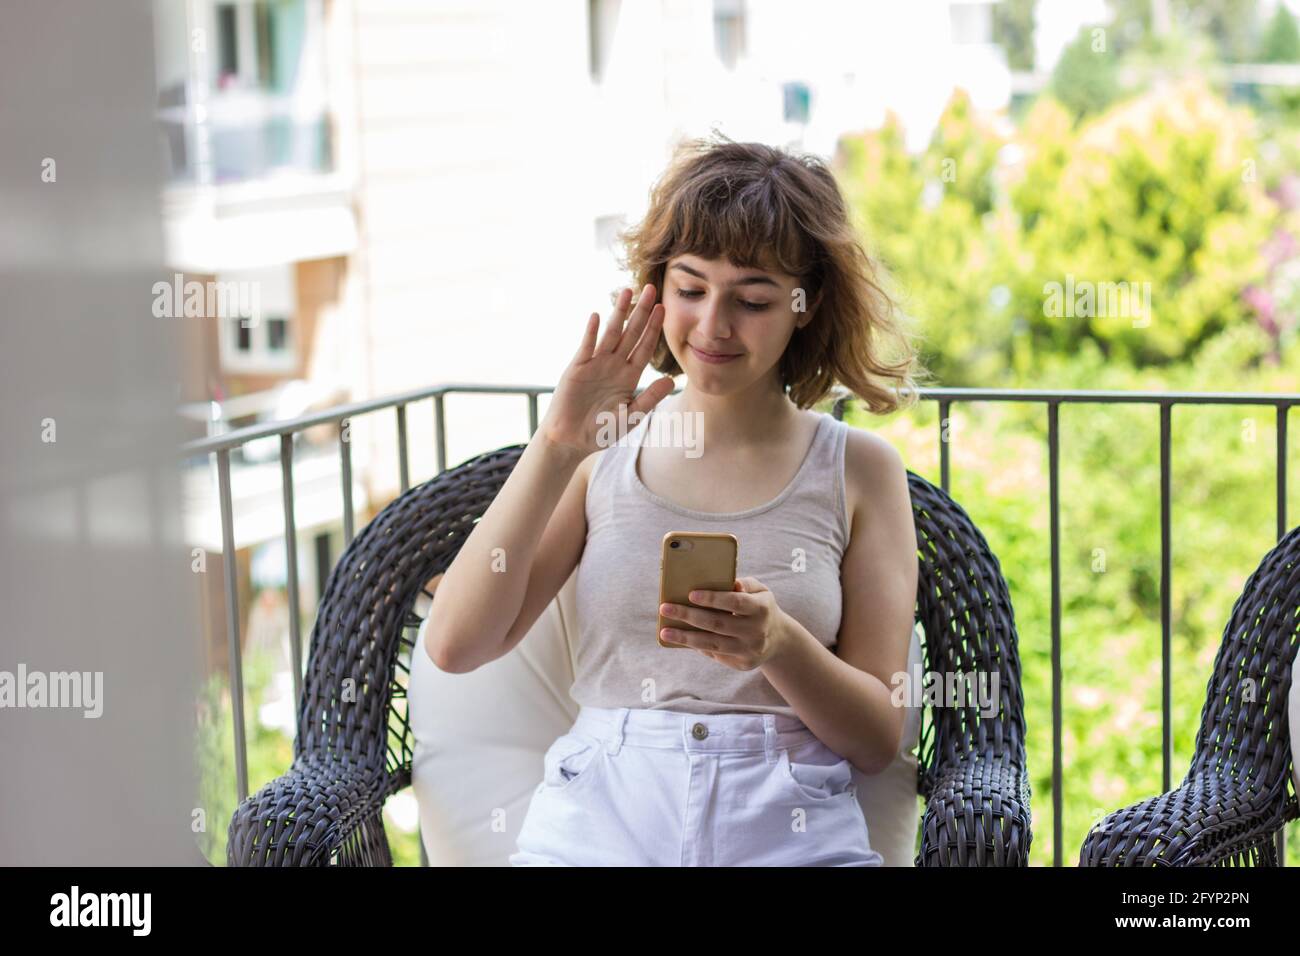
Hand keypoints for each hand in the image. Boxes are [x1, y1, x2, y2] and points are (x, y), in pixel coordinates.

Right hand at [539, 284, 675, 458]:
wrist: (571, 440)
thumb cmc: (601, 431)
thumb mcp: (631, 417)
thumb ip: (649, 398)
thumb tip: (670, 379)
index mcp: (630, 376)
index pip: (645, 346)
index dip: (654, 328)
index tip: (664, 309)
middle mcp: (614, 365)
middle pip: (631, 333)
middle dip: (641, 311)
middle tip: (652, 288)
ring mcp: (595, 364)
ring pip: (610, 334)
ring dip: (618, 313)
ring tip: (626, 292)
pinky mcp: (577, 368)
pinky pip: (586, 347)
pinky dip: (591, 333)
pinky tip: (598, 317)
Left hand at [658, 577, 791, 670]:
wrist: (778, 639)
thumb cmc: (759, 606)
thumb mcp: (760, 591)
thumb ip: (745, 584)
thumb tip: (729, 583)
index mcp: (762, 609)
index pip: (735, 602)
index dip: (713, 598)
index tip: (691, 594)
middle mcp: (757, 631)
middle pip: (718, 624)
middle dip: (689, 616)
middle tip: (665, 608)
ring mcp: (750, 650)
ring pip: (713, 644)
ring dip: (686, 638)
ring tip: (665, 632)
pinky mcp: (742, 664)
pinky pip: (715, 654)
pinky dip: (696, 646)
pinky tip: (681, 639)